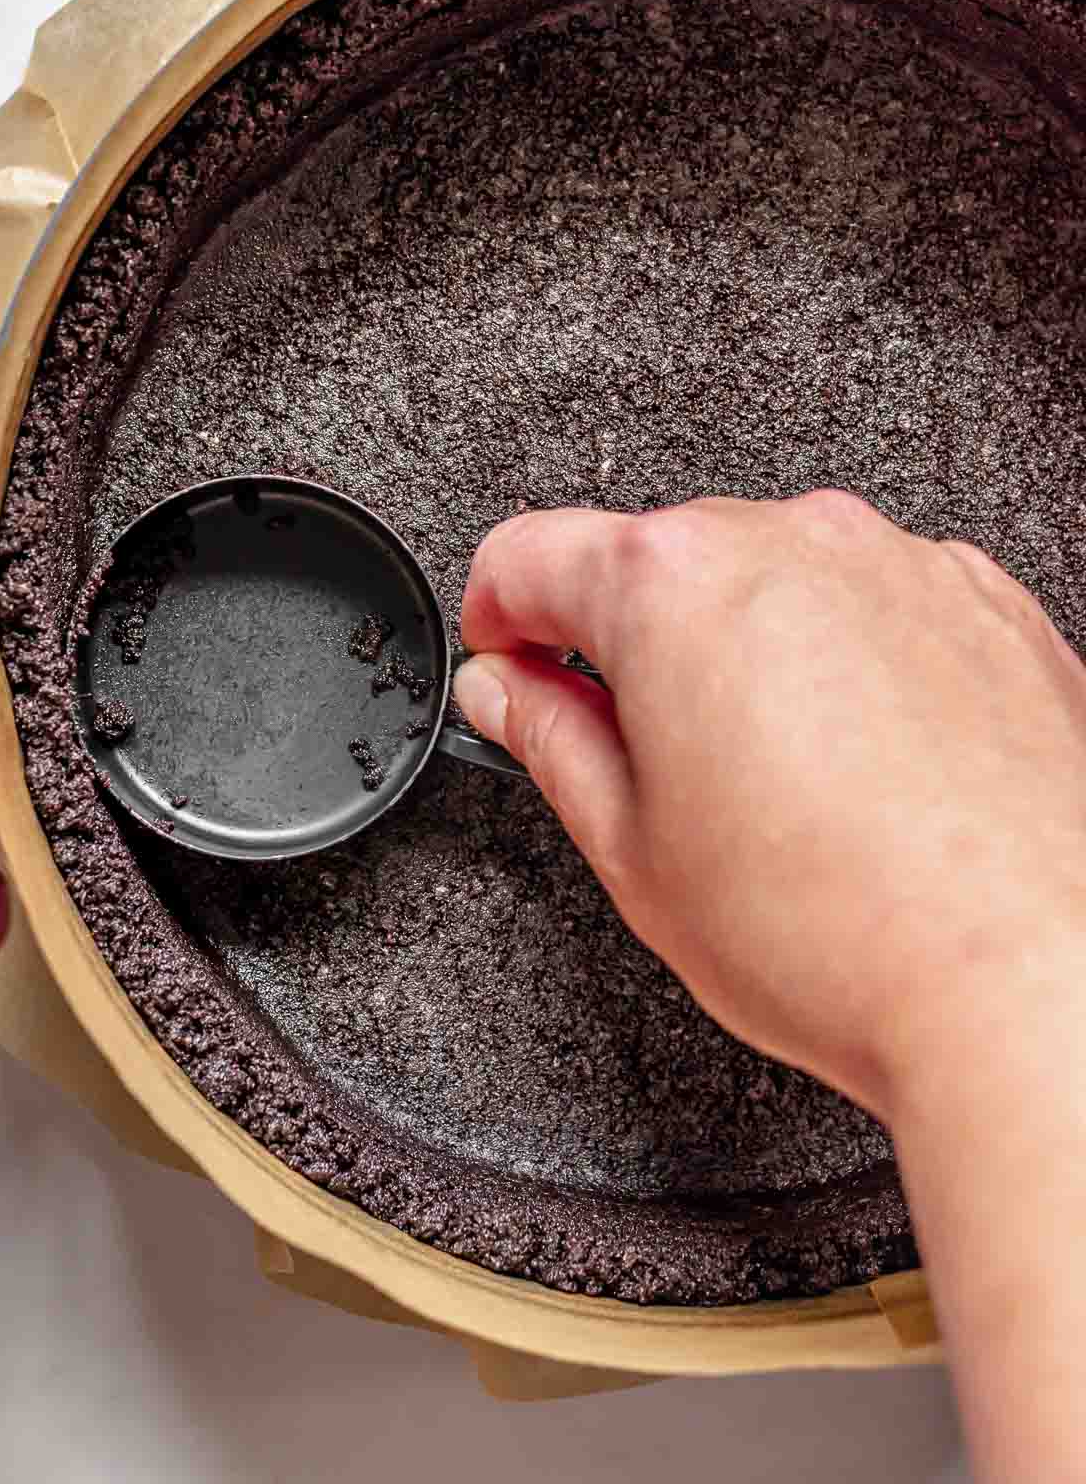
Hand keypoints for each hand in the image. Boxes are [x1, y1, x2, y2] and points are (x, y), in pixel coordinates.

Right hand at [455, 493, 1085, 1482]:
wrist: (1032, 986)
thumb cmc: (843, 934)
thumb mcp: (634, 849)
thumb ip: (550, 740)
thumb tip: (510, 692)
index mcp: (675, 584)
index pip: (530, 554)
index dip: (497, 616)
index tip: (509, 657)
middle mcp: (794, 542)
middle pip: (662, 562)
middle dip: (634, 646)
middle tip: (648, 763)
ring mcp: (902, 567)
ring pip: (777, 584)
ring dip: (750, 654)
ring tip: (780, 792)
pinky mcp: (987, 606)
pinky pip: (878, 610)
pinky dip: (852, 666)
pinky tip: (861, 773)